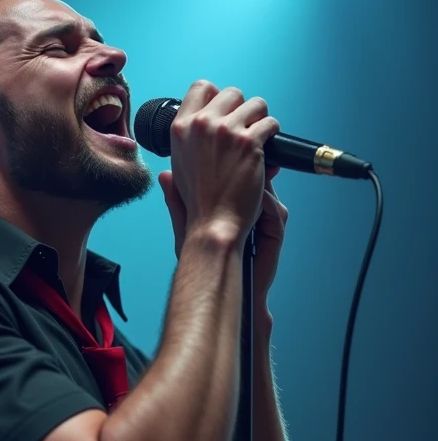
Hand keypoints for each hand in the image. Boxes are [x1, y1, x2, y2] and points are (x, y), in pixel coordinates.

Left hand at [160, 164, 286, 304]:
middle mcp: (251, 211)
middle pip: (256, 181)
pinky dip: (266, 204)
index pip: (235, 177)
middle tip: (241, 162)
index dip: (230, 166)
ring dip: (259, 186)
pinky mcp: (275, 231)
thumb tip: (164, 175)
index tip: (220, 157)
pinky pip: (275, 211)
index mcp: (231, 207)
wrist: (222, 283)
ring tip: (249, 186)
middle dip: (251, 170)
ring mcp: (265, 220)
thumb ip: (177, 201)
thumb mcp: (185, 226)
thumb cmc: (205, 261)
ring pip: (268, 193)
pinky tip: (255, 205)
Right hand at [164, 80, 279, 244]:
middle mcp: (202, 124)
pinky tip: (268, 148)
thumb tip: (188, 140)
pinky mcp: (249, 143)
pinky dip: (273, 133)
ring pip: (256, 104)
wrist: (214, 223)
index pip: (201, 87)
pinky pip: (270, 123)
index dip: (217, 97)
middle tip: (245, 129)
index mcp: (181, 128)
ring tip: (258, 137)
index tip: (226, 111)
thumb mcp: (178, 168)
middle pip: (232, 93)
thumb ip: (184, 146)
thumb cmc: (199, 202)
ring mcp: (226, 131)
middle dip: (242, 109)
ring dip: (260, 119)